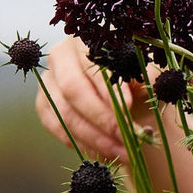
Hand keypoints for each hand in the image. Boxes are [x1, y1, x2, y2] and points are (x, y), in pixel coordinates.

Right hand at [35, 36, 150, 162]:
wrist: (124, 88)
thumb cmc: (137, 74)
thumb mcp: (149, 70)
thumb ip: (148, 74)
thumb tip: (139, 85)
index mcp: (86, 39)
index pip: (92, 64)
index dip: (109, 88)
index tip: (129, 108)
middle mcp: (60, 55)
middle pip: (73, 89)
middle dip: (102, 119)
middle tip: (128, 139)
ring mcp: (48, 81)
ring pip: (64, 113)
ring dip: (95, 138)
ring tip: (123, 153)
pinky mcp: (44, 104)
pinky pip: (57, 127)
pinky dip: (81, 143)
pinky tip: (104, 153)